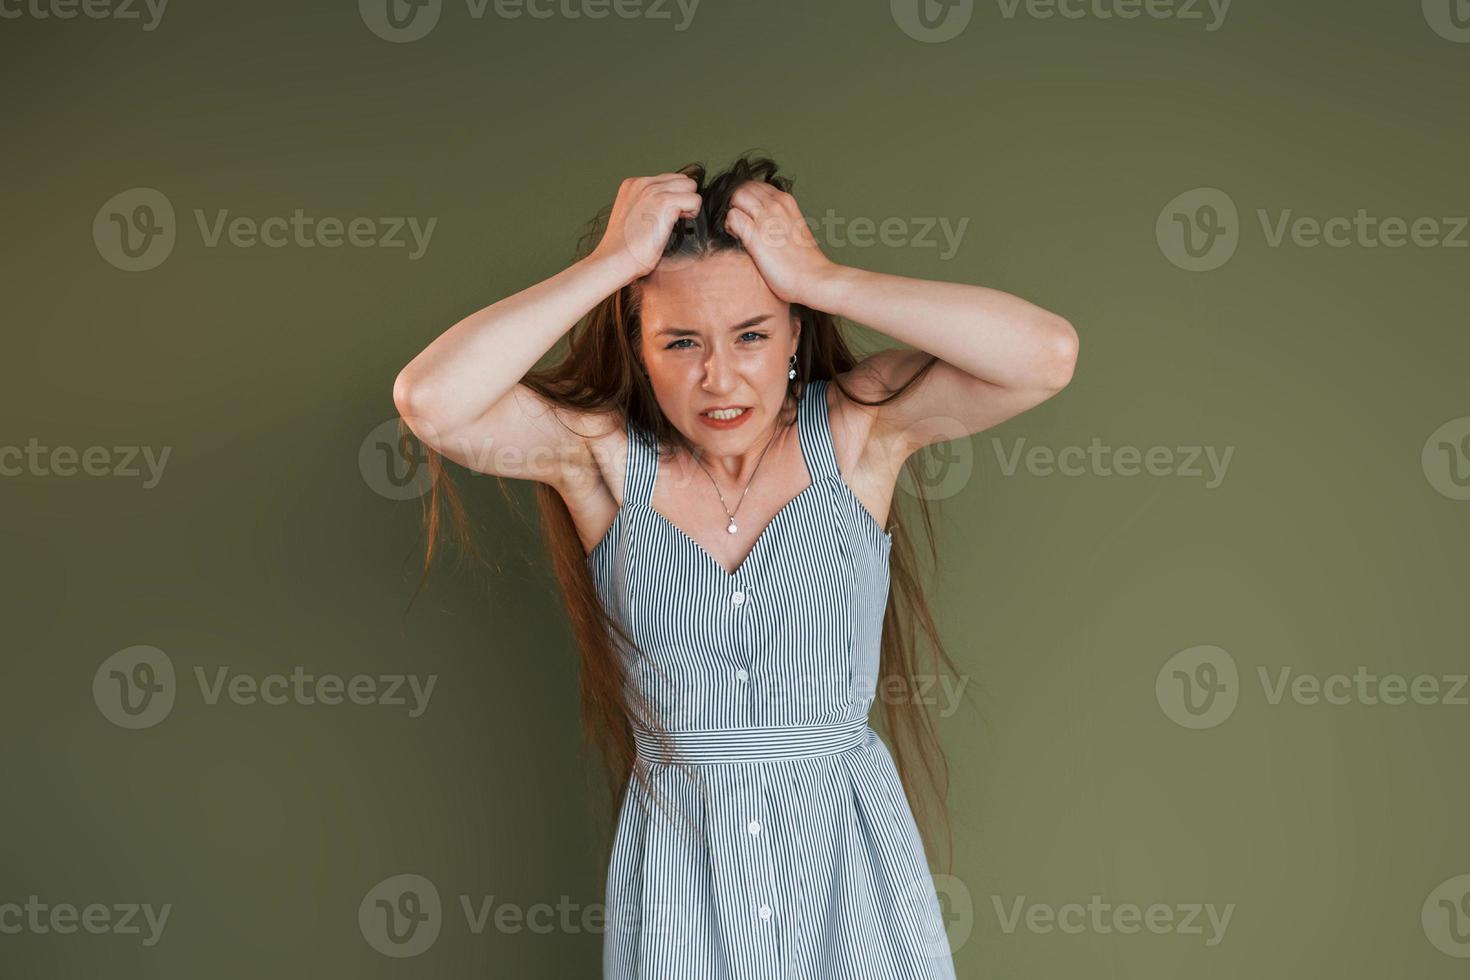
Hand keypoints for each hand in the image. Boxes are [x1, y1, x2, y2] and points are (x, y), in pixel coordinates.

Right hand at [589, 174, 702, 281]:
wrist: (614, 260)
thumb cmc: (624, 249)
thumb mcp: (632, 217)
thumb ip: (648, 204)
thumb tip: (670, 207)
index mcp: (633, 184)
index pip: (670, 179)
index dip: (674, 198)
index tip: (665, 217)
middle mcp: (643, 182)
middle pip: (683, 180)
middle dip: (683, 198)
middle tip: (672, 220)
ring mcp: (653, 190)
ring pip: (691, 187)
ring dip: (688, 206)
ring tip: (674, 224)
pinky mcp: (665, 201)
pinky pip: (695, 200)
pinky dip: (692, 214)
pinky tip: (676, 227)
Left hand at [723, 181, 835, 307]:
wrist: (814, 278)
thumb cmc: (805, 262)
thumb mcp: (795, 229)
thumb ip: (780, 219)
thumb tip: (765, 222)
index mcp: (786, 201)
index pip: (756, 185)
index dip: (747, 198)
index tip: (748, 214)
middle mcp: (775, 204)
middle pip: (743, 187)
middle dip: (736, 202)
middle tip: (739, 222)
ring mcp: (765, 218)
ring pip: (736, 197)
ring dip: (731, 212)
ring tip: (737, 230)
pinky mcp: (755, 235)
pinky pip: (732, 217)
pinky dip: (729, 226)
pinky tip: (737, 238)